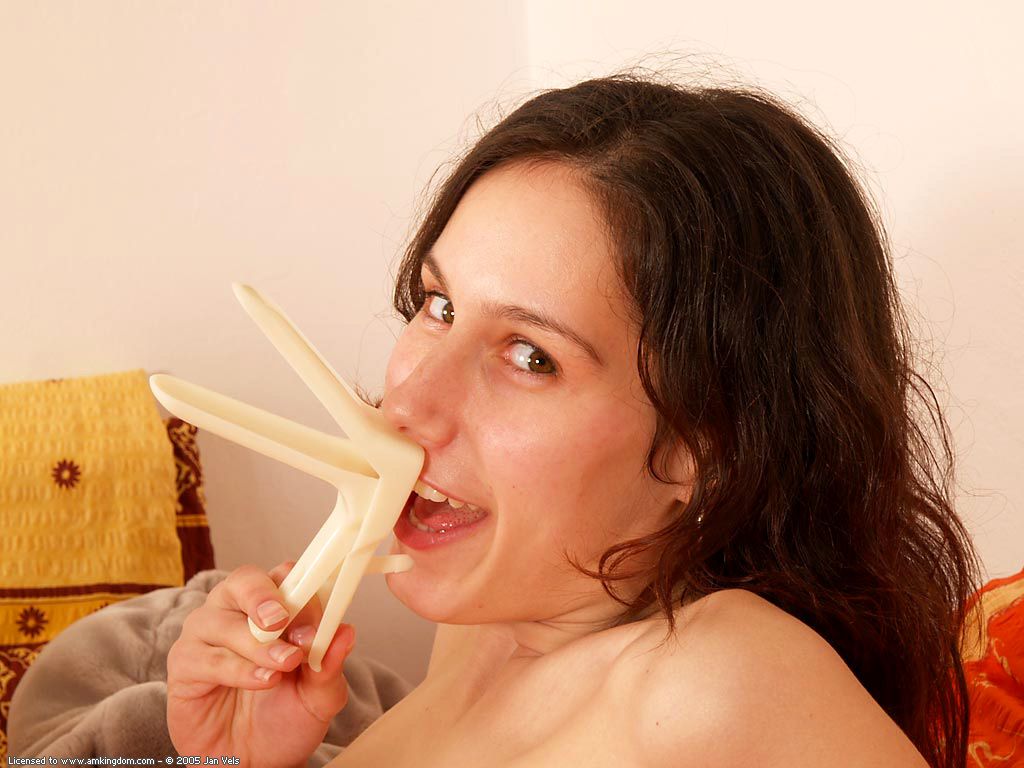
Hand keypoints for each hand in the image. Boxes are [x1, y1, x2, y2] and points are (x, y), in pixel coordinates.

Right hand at [167, 561, 355, 765]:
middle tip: (282, 622)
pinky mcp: (185, 663)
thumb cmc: (285, 717)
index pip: (285, 575)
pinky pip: (208, 658)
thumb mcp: (319, 696)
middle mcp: (236, 610)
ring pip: (225, 621)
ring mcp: (206, 634)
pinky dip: (238, 670)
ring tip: (281, 668)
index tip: (318, 620)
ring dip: (257, 645)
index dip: (303, 591)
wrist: (255, 762)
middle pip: (244, 580)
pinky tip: (261, 682)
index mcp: (273, 605)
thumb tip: (346, 632)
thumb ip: (330, 665)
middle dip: (265, 597)